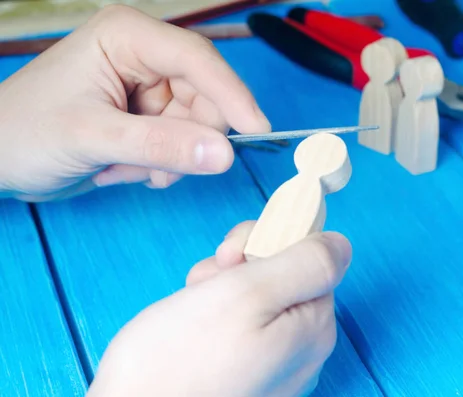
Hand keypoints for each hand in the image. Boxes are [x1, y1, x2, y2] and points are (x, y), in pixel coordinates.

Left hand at [0, 5, 269, 201]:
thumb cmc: (25, 133)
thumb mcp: (93, 136)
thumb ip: (161, 145)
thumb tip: (226, 155)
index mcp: (128, 36)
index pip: (198, 60)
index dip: (232, 95)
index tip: (256, 130)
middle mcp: (144, 56)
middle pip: (204, 96)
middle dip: (186, 139)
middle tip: (154, 167)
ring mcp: (147, 88)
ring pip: (195, 126)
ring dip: (169, 158)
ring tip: (126, 167)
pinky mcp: (146, 116)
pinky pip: (181, 143)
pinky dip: (161, 164)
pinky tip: (125, 168)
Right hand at [86, 222, 351, 396]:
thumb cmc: (179, 358)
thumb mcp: (249, 293)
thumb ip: (305, 264)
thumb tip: (340, 243)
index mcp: (313, 329)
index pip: (310, 258)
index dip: (270, 244)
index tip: (233, 257)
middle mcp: (302, 352)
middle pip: (283, 276)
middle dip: (242, 267)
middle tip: (208, 281)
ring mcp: (273, 367)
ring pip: (256, 296)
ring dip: (222, 287)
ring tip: (193, 304)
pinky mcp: (244, 374)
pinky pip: (238, 325)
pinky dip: (213, 312)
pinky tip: (189, 324)